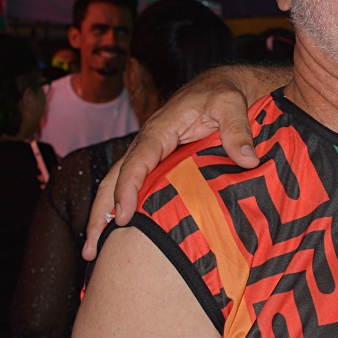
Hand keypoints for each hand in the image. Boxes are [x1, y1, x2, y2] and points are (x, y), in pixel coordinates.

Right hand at [81, 67, 260, 259]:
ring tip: (90, 251)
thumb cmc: (223, 94)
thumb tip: (248, 161)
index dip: (127, 189)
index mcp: (160, 129)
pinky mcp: (157, 164)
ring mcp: (149, 155)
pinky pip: (133, 187)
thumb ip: (238, 131)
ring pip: (116, 185)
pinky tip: (117, 237)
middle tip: (89, 248)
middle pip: (114, 179)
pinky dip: (120, 210)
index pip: (137, 161)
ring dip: (102, 216)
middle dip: (99, 213)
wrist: (220, 86)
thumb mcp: (232, 104)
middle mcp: (148, 143)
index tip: (123, 217)